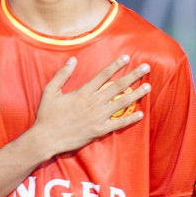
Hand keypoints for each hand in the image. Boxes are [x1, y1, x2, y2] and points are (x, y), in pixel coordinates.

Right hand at [28, 55, 150, 158]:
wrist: (46, 138)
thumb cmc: (47, 115)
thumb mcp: (50, 91)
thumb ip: (62, 75)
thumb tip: (73, 59)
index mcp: (83, 92)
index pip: (103, 75)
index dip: (116, 65)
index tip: (127, 58)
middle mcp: (94, 103)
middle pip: (118, 86)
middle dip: (133, 76)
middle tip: (147, 68)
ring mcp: (99, 117)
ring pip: (122, 103)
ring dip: (137, 94)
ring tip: (148, 87)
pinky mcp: (100, 130)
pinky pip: (119, 123)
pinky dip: (130, 119)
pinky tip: (141, 114)